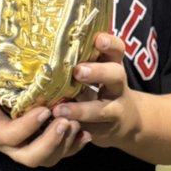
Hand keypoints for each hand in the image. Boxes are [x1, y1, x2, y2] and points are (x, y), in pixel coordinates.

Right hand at [0, 82, 89, 167]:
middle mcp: (14, 148)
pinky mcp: (44, 146)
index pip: (12, 136)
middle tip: (65, 122)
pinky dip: (75, 146)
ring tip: (77, 123)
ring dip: (66, 144)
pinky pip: (61, 153)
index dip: (29, 126)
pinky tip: (86, 133)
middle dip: (52, 143)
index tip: (44, 109)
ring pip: (50, 158)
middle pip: (34, 157)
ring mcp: (30, 149)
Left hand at [50, 33, 139, 148]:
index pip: (117, 50)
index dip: (110, 44)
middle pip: (116, 75)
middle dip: (98, 72)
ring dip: (81, 110)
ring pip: (103, 110)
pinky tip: (60, 127)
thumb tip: (46, 43)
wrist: (124, 122)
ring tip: (59, 110)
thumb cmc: (101, 89)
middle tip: (79, 71)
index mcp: (112, 66)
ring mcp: (115, 110)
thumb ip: (81, 61)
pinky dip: (76, 128)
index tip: (98, 39)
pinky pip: (92, 130)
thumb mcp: (97, 73)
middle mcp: (117, 87)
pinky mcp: (106, 131)